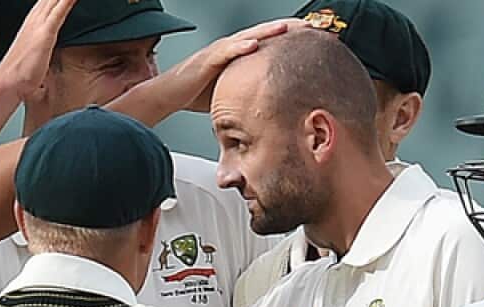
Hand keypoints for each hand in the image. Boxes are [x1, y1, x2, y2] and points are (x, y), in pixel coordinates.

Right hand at [0, 0, 78, 103]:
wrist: (8, 83)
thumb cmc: (20, 74)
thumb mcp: (36, 55)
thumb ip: (43, 47)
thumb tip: (48, 52)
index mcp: (33, 22)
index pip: (49, 0)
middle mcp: (35, 18)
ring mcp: (39, 23)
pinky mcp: (45, 32)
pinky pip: (61, 9)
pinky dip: (69, 0)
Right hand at [171, 20, 298, 112]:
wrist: (170, 94)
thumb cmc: (197, 93)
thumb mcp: (232, 92)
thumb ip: (250, 91)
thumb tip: (271, 104)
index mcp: (240, 55)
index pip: (270, 43)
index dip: (291, 38)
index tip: (314, 37)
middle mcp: (232, 48)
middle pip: (264, 34)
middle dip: (287, 28)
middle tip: (310, 25)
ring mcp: (220, 51)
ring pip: (247, 37)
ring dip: (267, 31)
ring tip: (286, 28)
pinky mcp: (207, 59)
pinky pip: (226, 51)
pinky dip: (240, 47)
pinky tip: (254, 45)